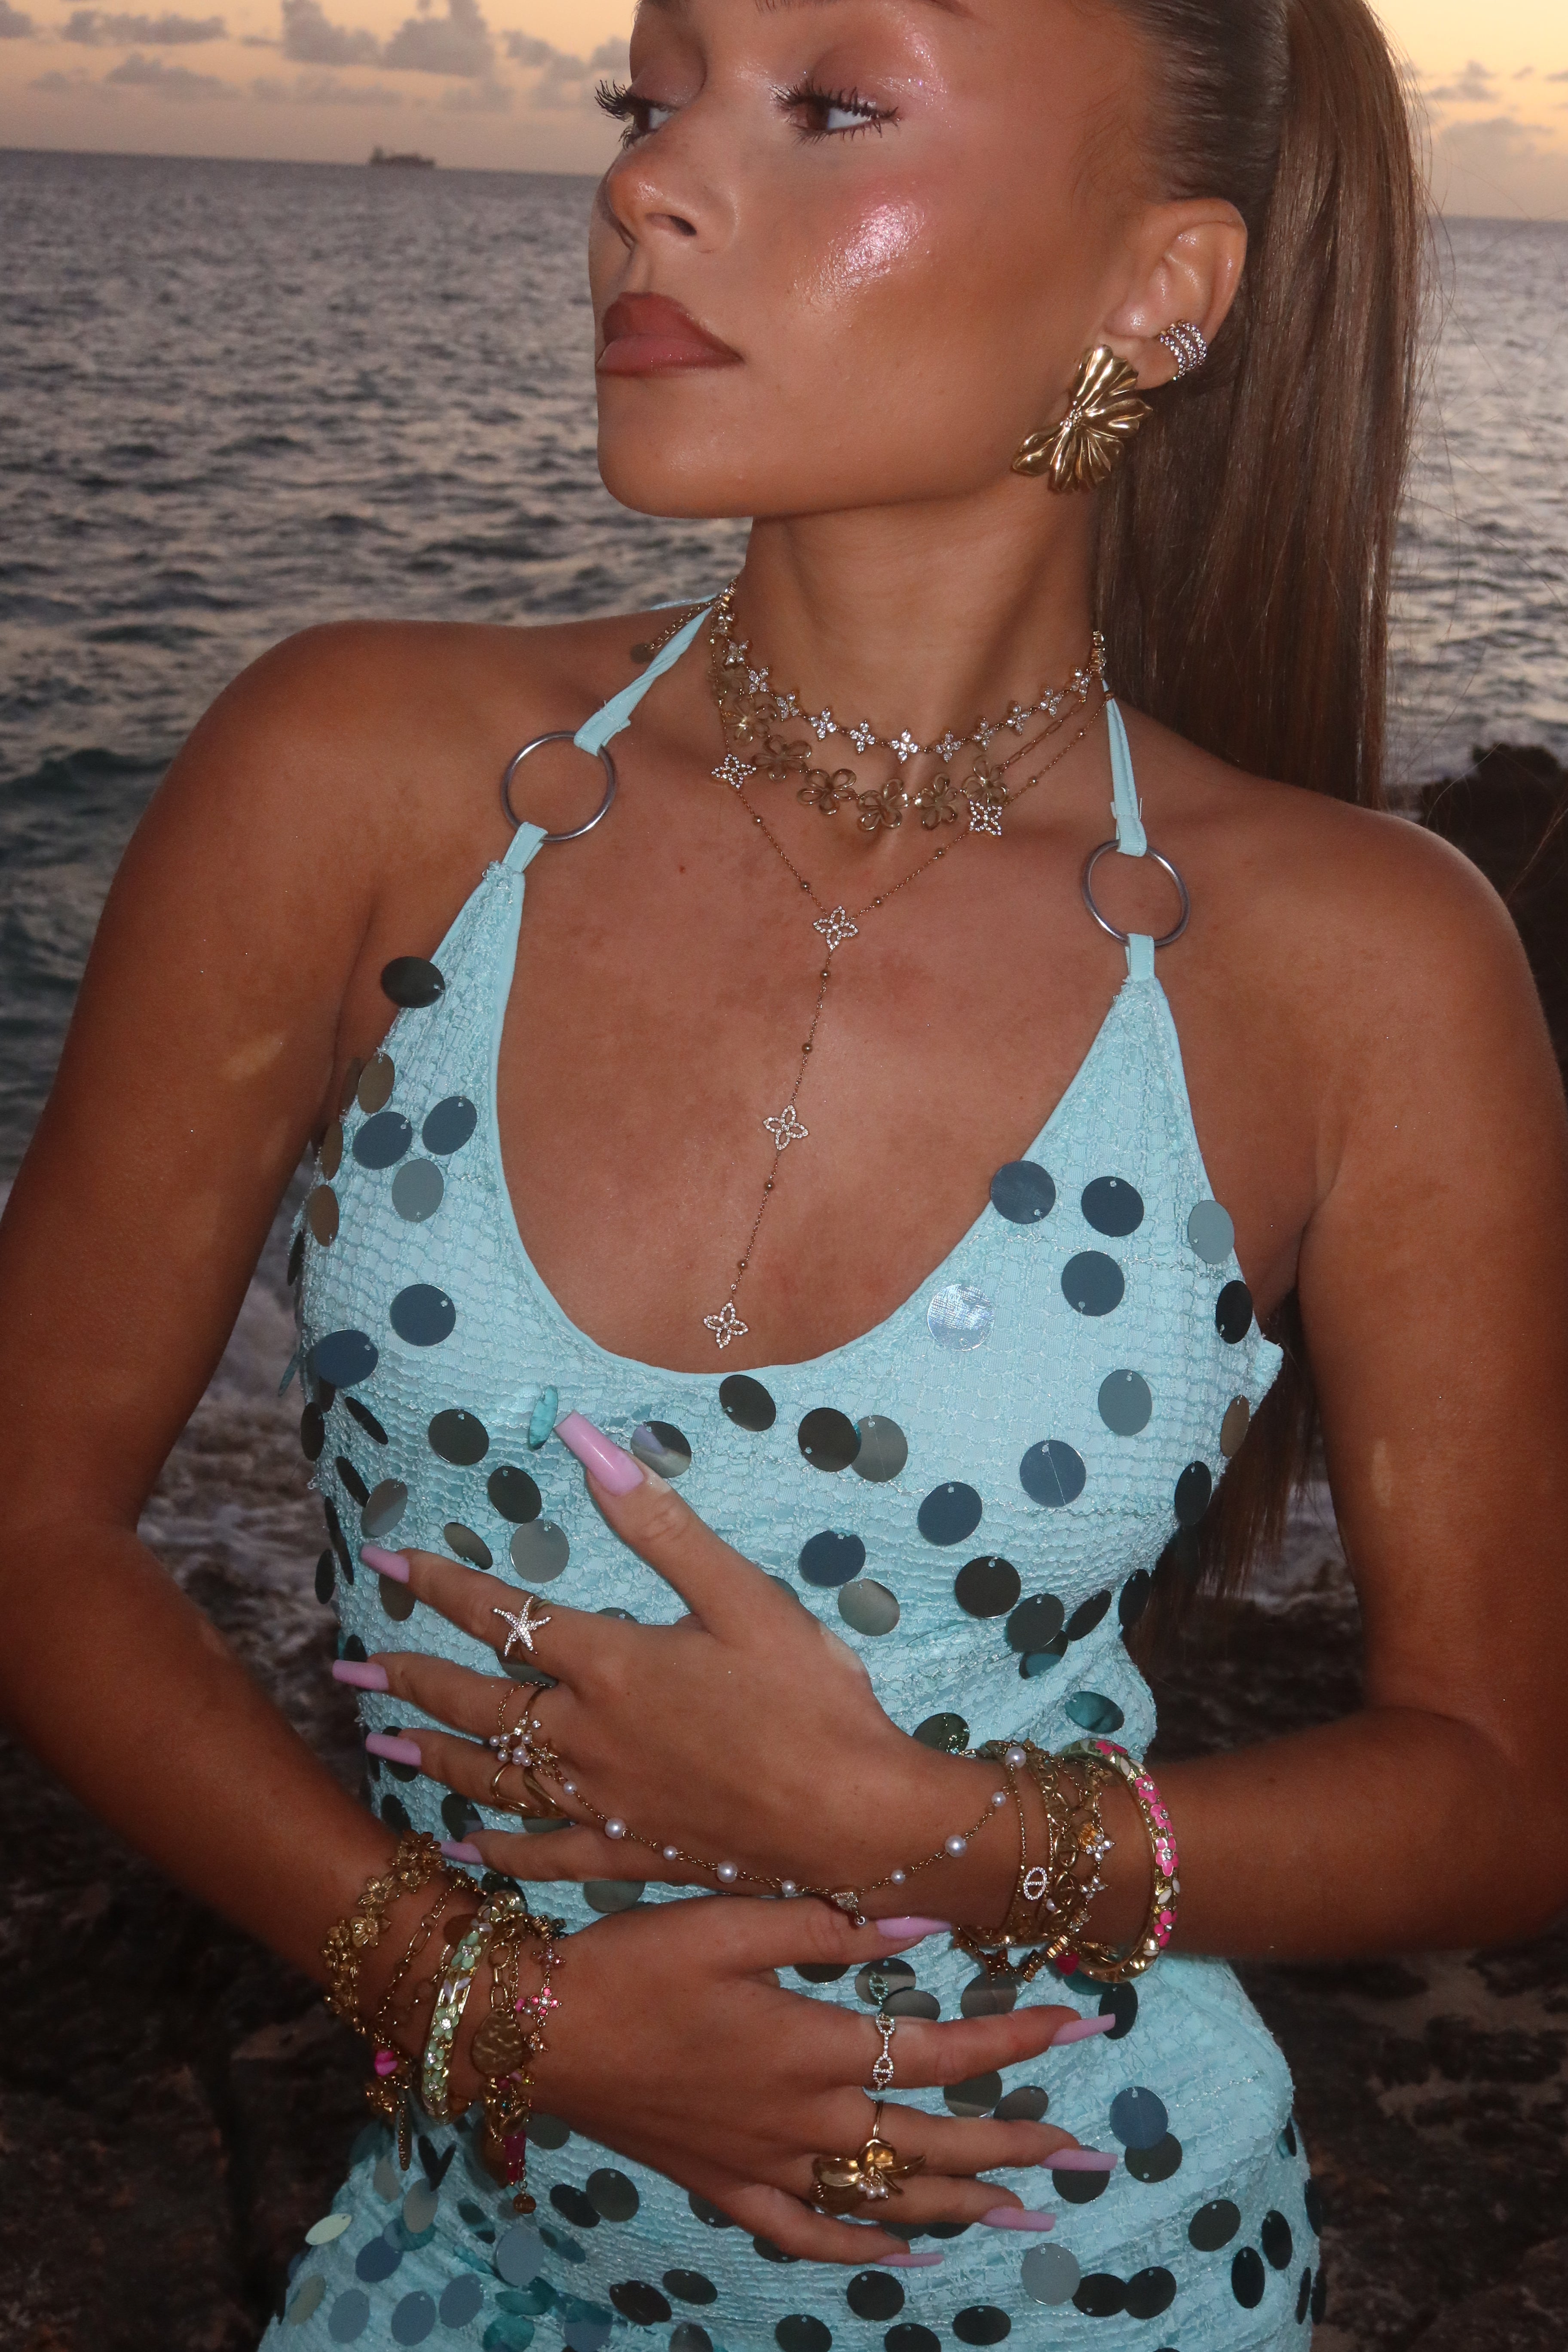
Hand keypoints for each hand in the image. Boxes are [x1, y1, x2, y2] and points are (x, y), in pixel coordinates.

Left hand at [348, 1445, 992, 1906]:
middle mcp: (587, 1736)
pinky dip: (497, 1852)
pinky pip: (542, 1858)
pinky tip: (464, 1851)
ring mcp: (601, 1803)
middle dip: (408, 1676)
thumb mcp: (743, 1595)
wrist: (853, 1820)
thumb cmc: (810, 1699)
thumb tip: (587, 1443)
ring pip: (493, 1779)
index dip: (439, 1585)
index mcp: (610, 1663)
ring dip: (432, 1757)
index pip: (501, 1614)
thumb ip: (659, 1523)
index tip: (384, 1561)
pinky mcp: (628, 1853)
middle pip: (477, 1702)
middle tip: (348, 1668)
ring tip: (382, 1742)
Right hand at [476, 1893, 1097, 2261]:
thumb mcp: (727, 1921)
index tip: (1079, 2026)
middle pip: (932, 2140)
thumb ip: (826, 1925)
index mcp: (812, 2048)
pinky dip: (862, 2246)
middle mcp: (803, 2119)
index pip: (941, 2051)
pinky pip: (808, 2233)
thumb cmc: (631, 1962)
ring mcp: (765, 2163)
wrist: (537, 2031)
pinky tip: (905, 2255)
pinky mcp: (726, 2185)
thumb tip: (919, 1921)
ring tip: (1029, 2211)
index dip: (1015, 2041)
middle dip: (1017, 2144)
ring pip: (885, 2196)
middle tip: (1085, 2151)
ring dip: (963, 2204)